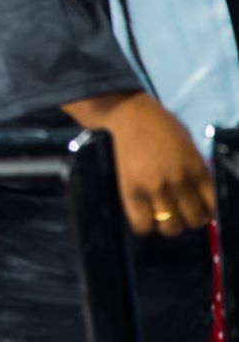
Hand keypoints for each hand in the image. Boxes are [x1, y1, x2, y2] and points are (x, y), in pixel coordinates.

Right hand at [63, 91, 214, 235]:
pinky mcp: (131, 191)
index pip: (214, 206)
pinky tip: (143, 216)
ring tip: (161, 214)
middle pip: (194, 220)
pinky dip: (144, 226)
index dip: (208, 211)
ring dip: (168, 224)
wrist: (127, 113)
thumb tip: (201, 192)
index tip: (200, 208)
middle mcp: (180, 182)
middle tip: (180, 210)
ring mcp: (155, 188)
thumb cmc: (159, 124)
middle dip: (189, 218)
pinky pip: (142, 225)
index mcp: (198, 169)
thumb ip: (197, 168)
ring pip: (170, 227)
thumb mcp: (188, 144)